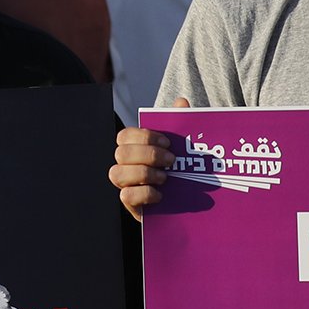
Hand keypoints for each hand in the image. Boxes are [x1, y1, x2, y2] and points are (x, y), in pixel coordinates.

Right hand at [108, 97, 188, 219]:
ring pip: (116, 173)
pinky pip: (126, 196)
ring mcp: (126, 186)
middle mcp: (126, 166)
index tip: (168, 143)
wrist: (191, 204)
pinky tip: (160, 195)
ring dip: (143, 173)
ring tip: (165, 178)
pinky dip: (144, 193)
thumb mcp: (184, 146)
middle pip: (121, 152)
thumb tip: (181, 103)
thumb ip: (181, 124)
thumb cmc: (183, 170)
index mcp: (135, 149)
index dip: (144, 137)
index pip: (125, 135)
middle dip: (148, 154)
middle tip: (171, 161)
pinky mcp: (131, 206)